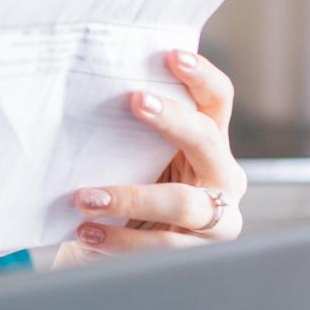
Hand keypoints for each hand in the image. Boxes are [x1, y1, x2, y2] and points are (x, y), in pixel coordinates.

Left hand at [55, 48, 245, 266]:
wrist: (122, 248)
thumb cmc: (130, 187)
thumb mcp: (136, 156)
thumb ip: (131, 131)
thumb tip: (91, 89)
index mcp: (211, 140)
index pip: (218, 99)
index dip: (202, 76)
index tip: (172, 56)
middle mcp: (223, 175)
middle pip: (206, 139)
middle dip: (172, 119)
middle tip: (134, 100)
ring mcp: (218, 218)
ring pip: (184, 203)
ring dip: (131, 196)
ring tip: (86, 198)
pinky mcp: (199, 253)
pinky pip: (161, 245)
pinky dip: (120, 239)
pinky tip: (87, 231)